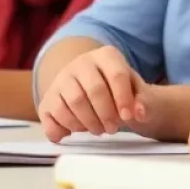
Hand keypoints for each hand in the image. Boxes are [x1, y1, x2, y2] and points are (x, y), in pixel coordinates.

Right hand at [37, 45, 168, 142]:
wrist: (95, 90)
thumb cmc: (119, 91)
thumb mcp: (136, 91)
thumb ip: (142, 101)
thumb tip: (139, 113)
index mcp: (106, 55)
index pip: (117, 75)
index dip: (124, 98)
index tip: (129, 117)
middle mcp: (81, 63)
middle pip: (94, 90)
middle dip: (106, 114)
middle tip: (113, 129)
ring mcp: (61, 79)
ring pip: (73, 103)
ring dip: (88, 123)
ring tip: (99, 129)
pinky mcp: (47, 99)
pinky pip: (52, 116)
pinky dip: (63, 129)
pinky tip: (73, 133)